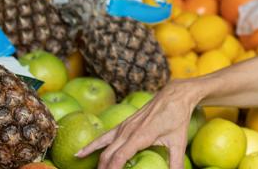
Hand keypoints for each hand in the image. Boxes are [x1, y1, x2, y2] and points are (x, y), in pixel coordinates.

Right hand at [78, 80, 202, 168]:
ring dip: (99, 163)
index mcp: (140, 136)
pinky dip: (92, 146)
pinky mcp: (123, 124)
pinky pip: (104, 137)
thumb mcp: (179, 142)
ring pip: (105, 148)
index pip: (119, 158)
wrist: (175, 95)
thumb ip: (176, 162)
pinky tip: (79, 154)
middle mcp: (128, 131)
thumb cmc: (177, 117)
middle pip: (108, 156)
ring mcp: (124, 127)